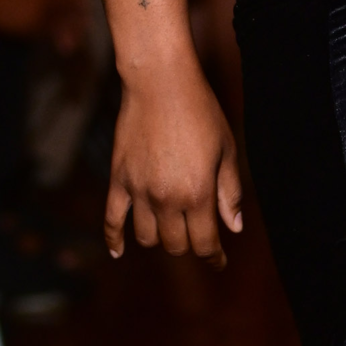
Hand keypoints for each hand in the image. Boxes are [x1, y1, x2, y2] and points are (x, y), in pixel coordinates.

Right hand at [106, 54, 242, 264]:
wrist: (160, 84)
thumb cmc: (201, 113)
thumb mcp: (227, 150)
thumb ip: (229, 192)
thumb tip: (233, 228)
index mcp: (198, 194)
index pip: (204, 243)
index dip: (214, 257)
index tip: (219, 261)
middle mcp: (167, 199)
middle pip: (175, 244)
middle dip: (189, 245)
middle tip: (196, 235)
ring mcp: (139, 191)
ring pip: (147, 237)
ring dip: (160, 239)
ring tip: (170, 228)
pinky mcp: (118, 180)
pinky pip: (112, 220)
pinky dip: (114, 239)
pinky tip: (119, 251)